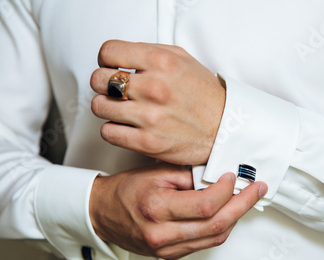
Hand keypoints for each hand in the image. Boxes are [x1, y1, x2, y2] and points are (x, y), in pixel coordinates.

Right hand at [89, 163, 266, 259]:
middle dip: (242, 205)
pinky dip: (220, 228)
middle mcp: (162, 234)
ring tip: (247, 200)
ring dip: (235, 218)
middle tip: (258, 189)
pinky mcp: (170, 255)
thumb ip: (188, 175)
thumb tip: (219, 176)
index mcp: (157, 209)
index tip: (234, 176)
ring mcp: (166, 249)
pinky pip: (204, 244)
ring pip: (214, 238)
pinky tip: (228, 213)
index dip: (226, 190)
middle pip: (216, 225)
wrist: (102, 214)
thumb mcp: (155, 173)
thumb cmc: (127, 190)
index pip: (206, 204)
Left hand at [90, 40, 225, 164]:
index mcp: (162, 62)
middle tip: (114, 90)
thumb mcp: (183, 60)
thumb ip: (150, 53)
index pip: (108, 52)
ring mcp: (150, 117)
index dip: (106, 59)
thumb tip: (121, 56)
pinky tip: (125, 126)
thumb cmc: (204, 96)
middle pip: (99, 80)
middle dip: (103, 84)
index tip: (111, 67)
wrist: (224, 129)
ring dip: (106, 107)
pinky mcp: (147, 142)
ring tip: (120, 109)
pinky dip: (113, 129)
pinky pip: (108, 132)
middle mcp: (154, 88)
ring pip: (99, 107)